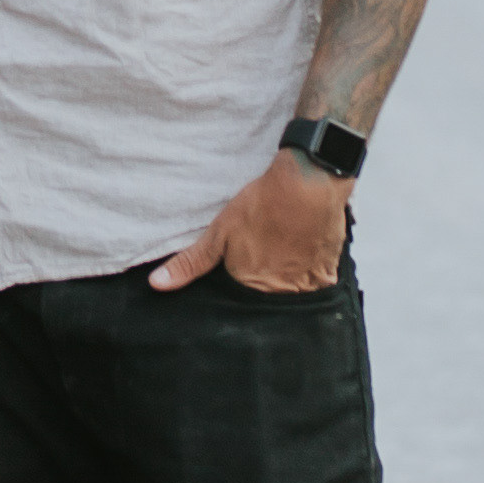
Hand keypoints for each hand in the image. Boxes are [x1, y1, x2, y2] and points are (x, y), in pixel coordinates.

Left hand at [150, 155, 349, 295]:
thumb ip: (190, 262)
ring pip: (292, 292)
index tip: (246, 261)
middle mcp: (277, 292)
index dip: (240, 278)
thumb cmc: (262, 205)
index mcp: (249, 285)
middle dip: (265, 280)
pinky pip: (316, 284)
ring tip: (286, 249)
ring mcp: (305, 286)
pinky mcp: (326, 275)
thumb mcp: (219, 232)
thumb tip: (157, 285)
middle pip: (266, 297)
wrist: (307, 184)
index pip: (240, 296)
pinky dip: (310, 272)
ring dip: (288, 277)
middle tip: (268, 251)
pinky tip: (305, 250)